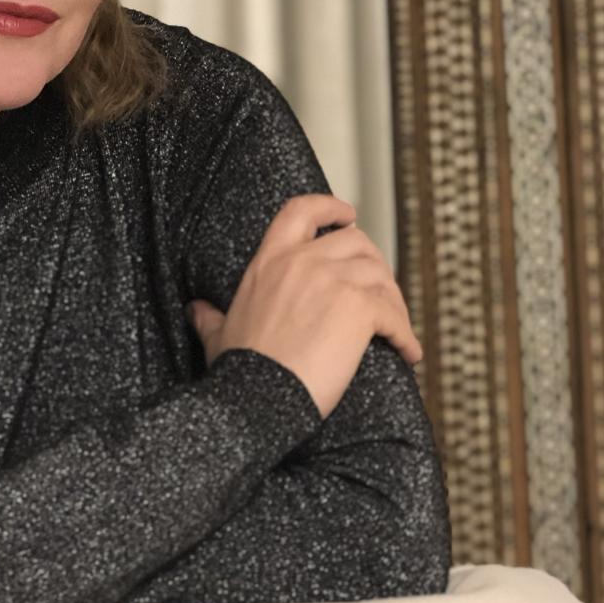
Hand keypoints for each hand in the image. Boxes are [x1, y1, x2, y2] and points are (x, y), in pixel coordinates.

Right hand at [186, 193, 423, 419]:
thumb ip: (209, 315)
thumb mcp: (218, 333)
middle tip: (380, 289)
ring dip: (394, 302)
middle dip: (374, 262)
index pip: (301, 211)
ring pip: (380, 276)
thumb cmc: (239, 368)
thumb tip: (195, 309)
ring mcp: (333, 282)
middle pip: (355, 242)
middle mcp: (303, 262)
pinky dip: (406, 334)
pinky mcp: (359, 310)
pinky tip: (409, 353)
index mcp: (270, 260)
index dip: (329, 206)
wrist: (259, 396)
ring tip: (397, 328)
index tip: (346, 214)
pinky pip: (394, 315)